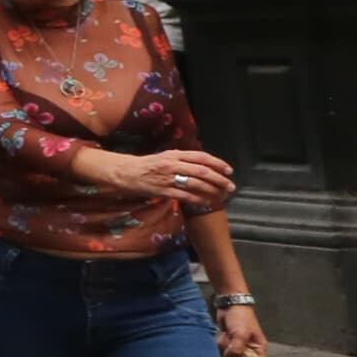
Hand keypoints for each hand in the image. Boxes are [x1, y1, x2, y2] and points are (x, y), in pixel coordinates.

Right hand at [112, 148, 233, 208]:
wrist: (125, 172)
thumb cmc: (146, 165)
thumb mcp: (164, 156)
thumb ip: (181, 159)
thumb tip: (201, 163)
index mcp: (174, 154)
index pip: (201, 157)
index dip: (217, 163)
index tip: (229, 170)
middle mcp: (173, 164)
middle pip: (202, 171)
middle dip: (220, 179)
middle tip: (231, 186)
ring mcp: (168, 178)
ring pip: (196, 184)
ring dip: (212, 190)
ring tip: (222, 195)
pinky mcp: (163, 191)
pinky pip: (185, 196)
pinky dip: (198, 199)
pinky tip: (205, 202)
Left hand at [214, 301, 269, 356]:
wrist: (229, 304)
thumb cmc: (241, 317)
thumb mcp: (241, 334)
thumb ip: (237, 349)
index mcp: (258, 349)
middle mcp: (249, 350)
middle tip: (229, 345)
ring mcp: (238, 347)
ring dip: (224, 350)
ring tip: (225, 336)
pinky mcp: (228, 344)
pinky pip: (222, 352)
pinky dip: (219, 347)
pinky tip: (221, 336)